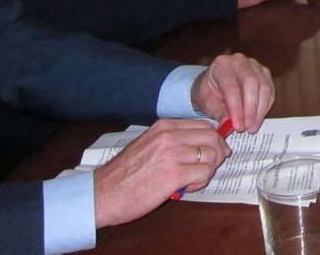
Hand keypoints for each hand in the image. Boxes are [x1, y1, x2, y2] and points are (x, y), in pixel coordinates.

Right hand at [93, 118, 230, 227]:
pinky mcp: (173, 175)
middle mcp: (170, 136)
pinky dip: (201, 182)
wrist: (102, 193)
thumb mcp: (148, 144)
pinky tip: (187, 187)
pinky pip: (204, 174)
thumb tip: (201, 144)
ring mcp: (172, 154)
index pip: (204, 126)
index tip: (214, 152)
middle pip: (212, 138)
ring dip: (207, 170)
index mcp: (164, 126)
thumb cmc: (124, 173)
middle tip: (209, 167)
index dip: (214, 140)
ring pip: (211, 156)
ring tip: (193, 180)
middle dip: (217, 153)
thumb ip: (172, 140)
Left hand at [190, 52, 274, 132]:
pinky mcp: (265, 72)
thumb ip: (219, 113)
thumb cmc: (209, 92)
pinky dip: (265, 107)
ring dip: (260, 110)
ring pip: (264, 87)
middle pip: (252, 83)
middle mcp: (240, 61)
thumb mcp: (207, 103)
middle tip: (248, 127)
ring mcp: (255, 65)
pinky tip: (258, 118)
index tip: (238, 126)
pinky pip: (270, 90)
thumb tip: (229, 126)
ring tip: (252, 127)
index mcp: (222, 66)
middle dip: (251, 108)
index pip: (232, 87)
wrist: (214, 81)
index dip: (236, 109)